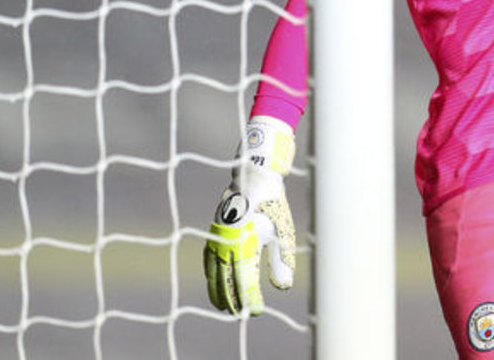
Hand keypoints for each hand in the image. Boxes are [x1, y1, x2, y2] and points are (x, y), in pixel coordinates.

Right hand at [203, 115, 296, 314]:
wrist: (254, 177)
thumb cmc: (273, 204)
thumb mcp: (282, 231)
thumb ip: (282, 260)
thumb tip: (284, 287)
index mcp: (244, 243)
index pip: (246, 280)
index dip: (250, 298)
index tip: (256, 311)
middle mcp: (227, 243)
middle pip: (227, 280)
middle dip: (234, 299)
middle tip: (242, 315)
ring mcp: (217, 238)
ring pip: (214, 272)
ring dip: (219, 291)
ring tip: (226, 307)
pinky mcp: (214, 232)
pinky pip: (208, 260)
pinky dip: (211, 275)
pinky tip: (215, 284)